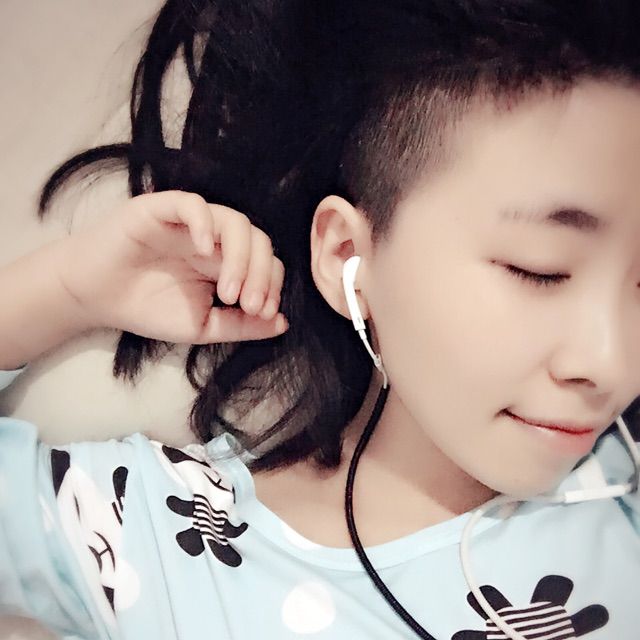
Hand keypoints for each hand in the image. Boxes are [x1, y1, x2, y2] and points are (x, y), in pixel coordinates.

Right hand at [58, 191, 287, 343]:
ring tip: (228, 291)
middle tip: (249, 305)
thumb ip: (240, 325)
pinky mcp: (160, 209)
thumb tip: (282, 323)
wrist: (94, 299)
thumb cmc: (146, 308)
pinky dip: (204, 223)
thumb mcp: (201, 326)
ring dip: (241, 257)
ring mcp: (189, 222)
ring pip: (235, 222)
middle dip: (261, 275)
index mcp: (226, 263)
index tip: (261, 313)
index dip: (271, 285)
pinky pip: (192, 203)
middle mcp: (214, 239)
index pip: (265, 263)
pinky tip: (204, 251)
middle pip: (258, 241)